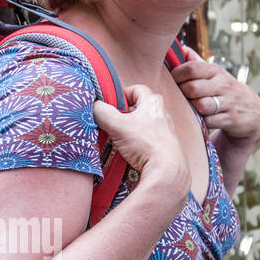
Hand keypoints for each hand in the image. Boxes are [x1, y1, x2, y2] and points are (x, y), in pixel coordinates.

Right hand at [93, 84, 190, 209]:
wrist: (166, 170)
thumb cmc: (145, 143)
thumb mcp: (117, 125)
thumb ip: (102, 112)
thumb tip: (93, 106)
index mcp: (153, 103)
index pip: (137, 89)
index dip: (123, 94)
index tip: (112, 104)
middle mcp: (162, 114)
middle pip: (141, 107)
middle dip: (126, 113)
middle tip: (114, 121)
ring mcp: (166, 131)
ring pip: (145, 124)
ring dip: (132, 129)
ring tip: (121, 138)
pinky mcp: (166, 147)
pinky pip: (149, 139)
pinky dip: (139, 143)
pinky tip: (131, 152)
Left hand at [170, 45, 259, 146]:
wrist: (252, 112)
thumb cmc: (225, 91)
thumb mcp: (215, 75)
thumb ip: (196, 63)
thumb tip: (180, 48)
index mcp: (215, 72)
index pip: (191, 68)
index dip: (176, 75)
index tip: (170, 81)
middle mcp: (223, 85)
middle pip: (192, 88)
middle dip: (182, 95)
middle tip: (180, 98)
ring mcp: (228, 102)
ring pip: (201, 105)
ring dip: (192, 109)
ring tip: (191, 109)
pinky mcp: (231, 119)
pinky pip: (209, 121)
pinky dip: (202, 122)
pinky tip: (200, 120)